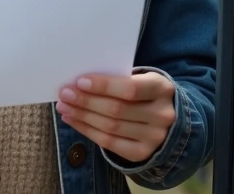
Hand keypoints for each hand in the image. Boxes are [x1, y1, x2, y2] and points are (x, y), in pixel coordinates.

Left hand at [55, 72, 176, 163]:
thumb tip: (80, 83)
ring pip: (111, 127)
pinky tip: (73, 120)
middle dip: (86, 101)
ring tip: (64, 107)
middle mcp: (162, 115)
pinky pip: (109, 143)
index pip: (130, 89)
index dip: (104, 86)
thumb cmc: (145, 93)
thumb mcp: (141, 79)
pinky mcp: (142, 153)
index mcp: (162, 89)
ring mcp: (154, 137)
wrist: (168, 120)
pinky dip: (87, 131)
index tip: (80, 81)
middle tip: (65, 94)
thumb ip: (119, 79)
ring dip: (82, 116)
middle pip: (117, 110)